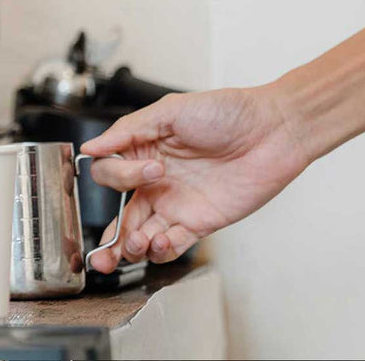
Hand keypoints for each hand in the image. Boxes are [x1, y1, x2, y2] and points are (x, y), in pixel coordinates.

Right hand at [80, 87, 307, 269]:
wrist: (272, 130)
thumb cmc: (226, 111)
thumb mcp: (171, 110)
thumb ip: (129, 130)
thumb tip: (92, 148)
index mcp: (143, 149)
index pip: (111, 173)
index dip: (121, 175)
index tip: (152, 168)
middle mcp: (156, 179)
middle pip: (121, 213)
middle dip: (109, 238)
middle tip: (102, 253)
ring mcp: (177, 202)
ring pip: (142, 235)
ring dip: (133, 247)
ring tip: (137, 244)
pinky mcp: (200, 222)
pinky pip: (173, 244)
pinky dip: (162, 250)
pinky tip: (162, 243)